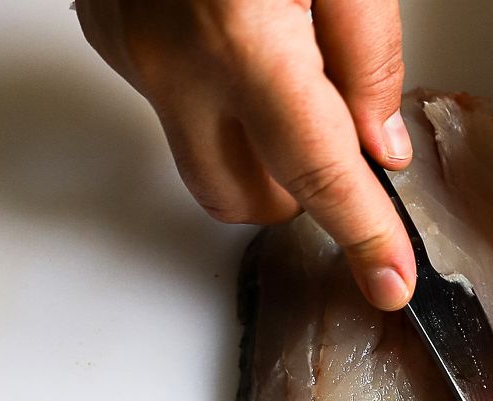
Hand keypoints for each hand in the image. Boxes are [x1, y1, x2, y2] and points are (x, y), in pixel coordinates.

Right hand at [76, 0, 416, 309]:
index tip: (389, 282)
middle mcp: (171, 61)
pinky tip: (226, 27)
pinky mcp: (104, 31)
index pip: (320, 171)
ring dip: (253, 145)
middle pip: (244, 197)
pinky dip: (211, 90)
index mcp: (242, 38)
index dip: (363, 234)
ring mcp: (126, 49)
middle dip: (300, 189)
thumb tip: (379, 139)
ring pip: (200, 157)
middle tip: (336, 131)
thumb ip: (365, 52)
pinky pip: (166, 100)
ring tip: (279, 66)